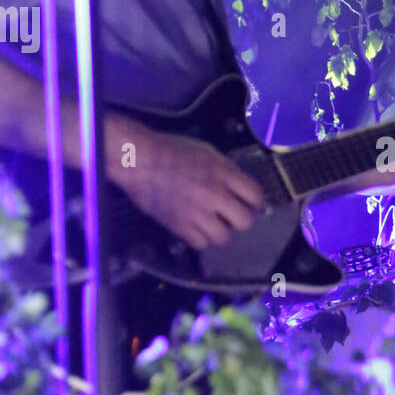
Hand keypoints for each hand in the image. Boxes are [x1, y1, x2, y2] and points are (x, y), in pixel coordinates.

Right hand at [108, 121, 264, 250]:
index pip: (256, 196)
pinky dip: (200, 238)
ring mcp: (195, 212)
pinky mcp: (178, 225)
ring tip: (212, 223)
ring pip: (223, 237)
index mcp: (222, 172)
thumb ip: (226, 169)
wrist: (138, 159)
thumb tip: (240, 186)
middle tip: (232, 216)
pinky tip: (196, 228)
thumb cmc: (171, 150)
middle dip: (241, 219)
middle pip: (245, 221)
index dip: (256, 202)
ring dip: (220, 231)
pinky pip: (200, 244)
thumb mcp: (206, 151)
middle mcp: (213, 194)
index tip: (250, 204)